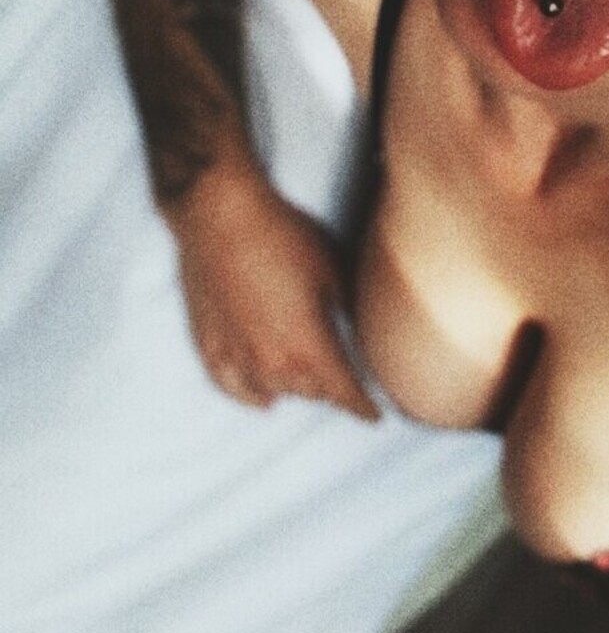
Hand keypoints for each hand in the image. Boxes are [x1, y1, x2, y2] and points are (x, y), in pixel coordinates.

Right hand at [167, 167, 377, 417]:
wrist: (220, 215)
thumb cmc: (282, 236)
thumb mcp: (333, 269)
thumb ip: (349, 312)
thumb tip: (364, 333)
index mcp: (310, 347)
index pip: (344, 393)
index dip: (363, 407)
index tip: (375, 417)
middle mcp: (273, 362)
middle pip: (312, 392)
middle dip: (332, 390)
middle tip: (346, 382)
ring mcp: (237, 356)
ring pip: (275, 392)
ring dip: (296, 390)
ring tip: (311, 384)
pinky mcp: (209, 344)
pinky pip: (232, 388)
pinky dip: (252, 396)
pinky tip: (264, 400)